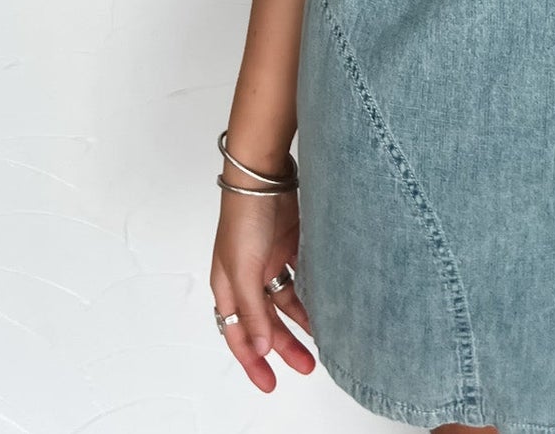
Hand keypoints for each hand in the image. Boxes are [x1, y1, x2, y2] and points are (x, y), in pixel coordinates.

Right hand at [210, 183, 315, 392]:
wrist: (265, 171)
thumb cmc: (245, 215)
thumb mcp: (243, 269)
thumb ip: (251, 311)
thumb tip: (260, 349)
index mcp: (228, 287)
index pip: (237, 335)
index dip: (252, 361)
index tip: (270, 384)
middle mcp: (247, 277)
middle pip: (265, 322)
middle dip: (283, 346)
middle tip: (306, 366)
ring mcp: (269, 260)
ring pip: (285, 301)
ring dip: (301, 321)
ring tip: (323, 339)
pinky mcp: (290, 243)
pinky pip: (301, 277)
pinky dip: (312, 292)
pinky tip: (326, 304)